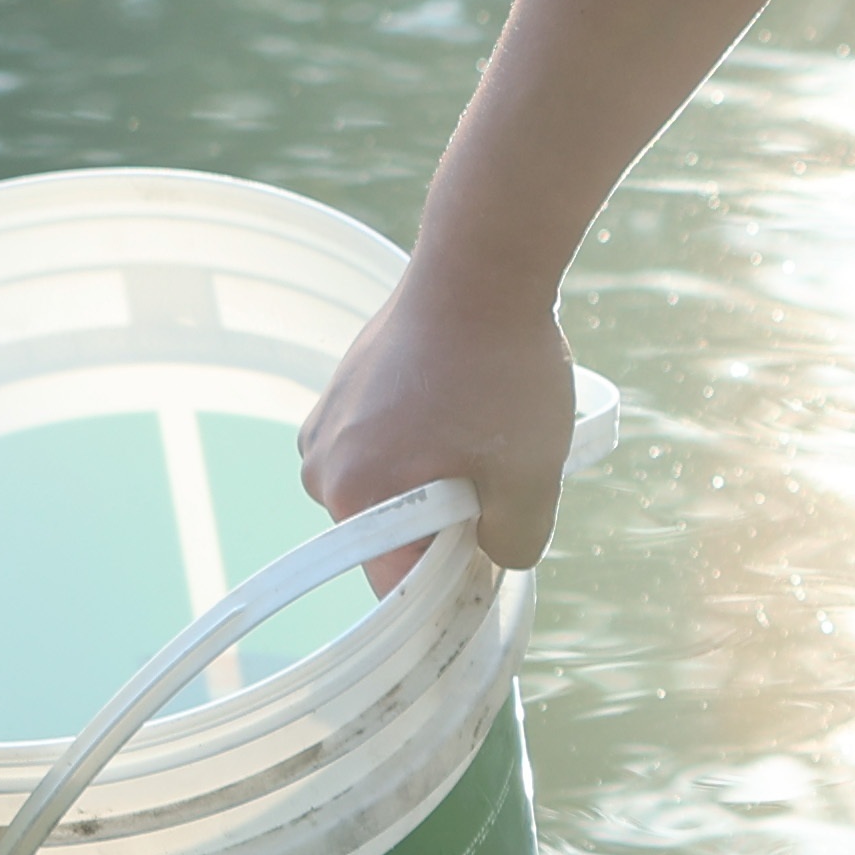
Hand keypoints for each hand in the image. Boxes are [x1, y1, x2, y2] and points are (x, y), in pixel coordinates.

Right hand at [298, 260, 578, 584]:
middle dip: (449, 527)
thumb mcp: (532, 479)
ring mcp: (326, 424)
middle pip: (394, 538)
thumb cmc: (504, 371)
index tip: (493, 566)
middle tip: (505, 484)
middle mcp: (321, 464)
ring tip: (488, 433)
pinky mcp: (342, 392)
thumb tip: (493, 560)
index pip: (398, 586)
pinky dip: (426, 444)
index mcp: (355, 494)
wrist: (483, 265)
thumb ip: (514, 545)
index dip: (451, 590)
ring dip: (440, 482)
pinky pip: (385, 448)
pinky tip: (468, 406)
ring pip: (393, 491)